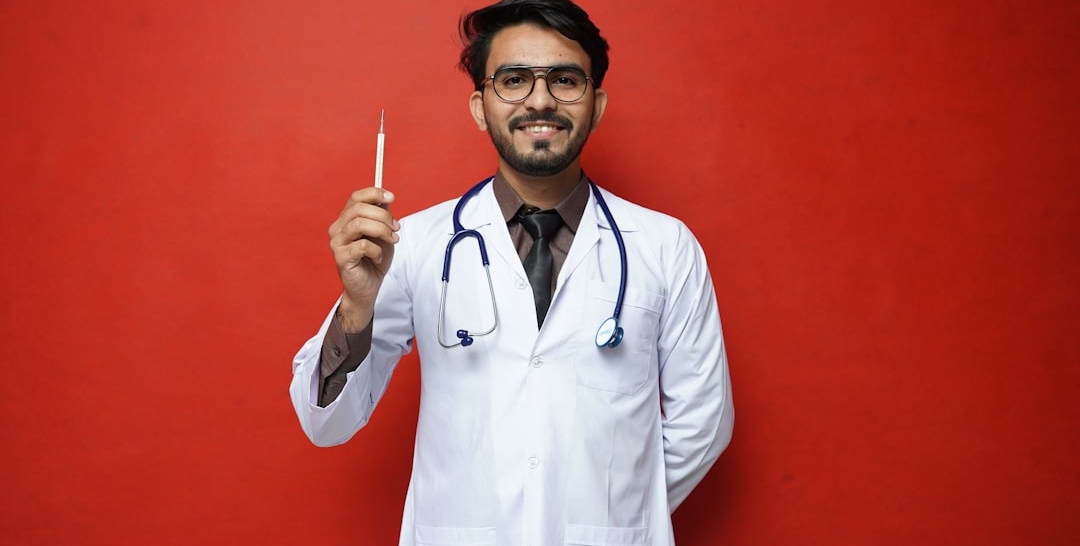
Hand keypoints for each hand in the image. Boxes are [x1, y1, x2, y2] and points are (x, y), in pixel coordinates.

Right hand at [328, 187, 399, 331]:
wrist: (369, 287)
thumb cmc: (374, 259)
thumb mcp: (382, 233)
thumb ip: (382, 215)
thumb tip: (386, 197)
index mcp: (346, 219)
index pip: (356, 197)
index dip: (374, 193)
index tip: (392, 197)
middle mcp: (338, 228)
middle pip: (359, 209)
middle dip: (383, 216)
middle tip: (396, 228)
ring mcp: (337, 243)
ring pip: (359, 224)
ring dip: (381, 230)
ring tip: (392, 240)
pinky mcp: (341, 258)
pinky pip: (362, 245)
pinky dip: (376, 250)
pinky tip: (378, 257)